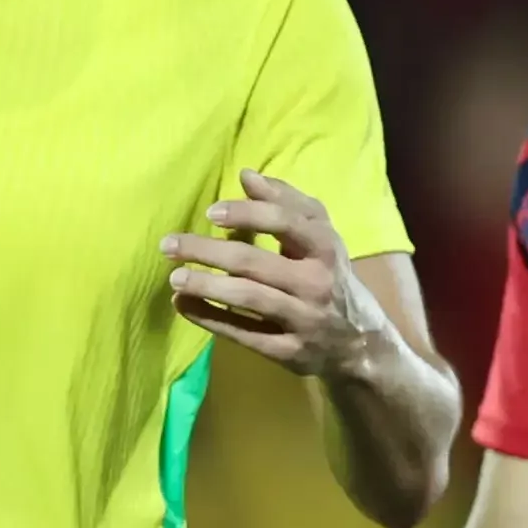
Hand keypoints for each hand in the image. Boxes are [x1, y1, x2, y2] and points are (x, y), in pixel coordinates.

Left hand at [162, 172, 387, 377]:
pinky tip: (183, 306)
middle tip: (169, 245)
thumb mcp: (319, 235)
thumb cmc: (329, 275)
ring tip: (174, 278)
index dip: (246, 215)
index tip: (210, 213)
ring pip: (248, 299)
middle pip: (255, 263)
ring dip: (206, 287)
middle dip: (208, 252)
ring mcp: (304, 319)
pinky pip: (244, 334)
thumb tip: (246, 175)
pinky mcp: (290, 352)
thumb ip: (286, 202)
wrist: (359, 341)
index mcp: (324, 247)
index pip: (286, 223)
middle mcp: (317, 283)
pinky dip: (210, 319)